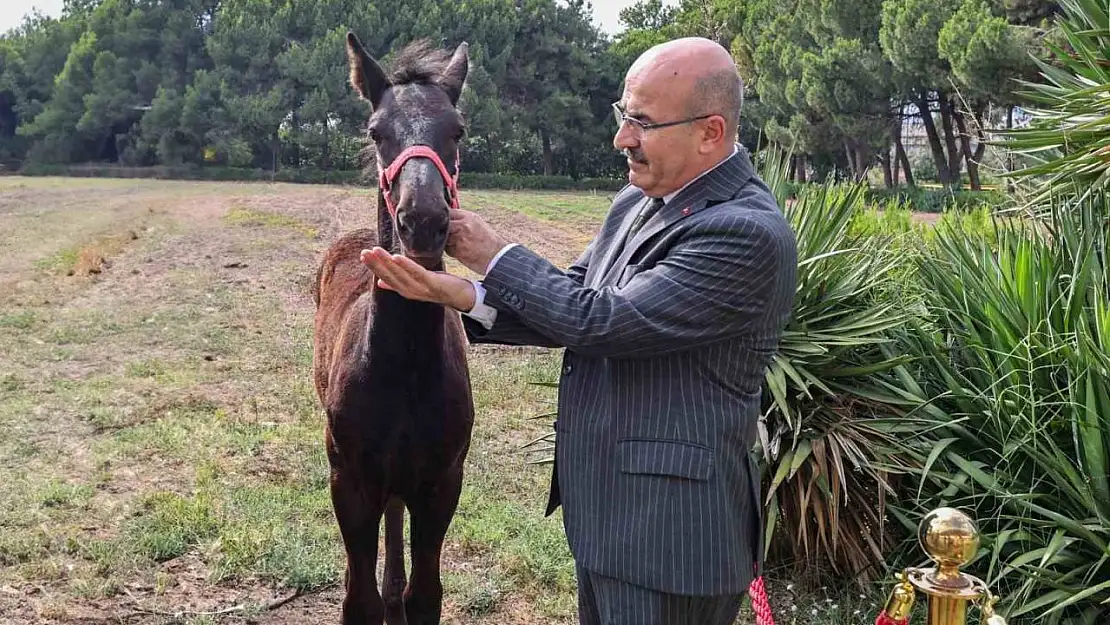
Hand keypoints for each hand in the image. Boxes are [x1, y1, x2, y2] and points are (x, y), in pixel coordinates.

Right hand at [359, 247, 476, 310]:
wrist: (462, 295)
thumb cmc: (438, 286)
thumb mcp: (416, 282)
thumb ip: (399, 282)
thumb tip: (380, 281)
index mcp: (406, 290)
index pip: (385, 278)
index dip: (374, 267)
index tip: (363, 255)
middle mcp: (411, 291)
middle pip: (390, 277)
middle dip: (376, 264)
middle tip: (364, 252)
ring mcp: (421, 289)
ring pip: (400, 275)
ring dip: (386, 263)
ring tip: (376, 250)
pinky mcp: (432, 284)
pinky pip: (417, 273)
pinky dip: (406, 265)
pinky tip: (396, 256)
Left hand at [447, 209, 508, 274]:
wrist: (498, 256)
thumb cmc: (488, 241)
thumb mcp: (478, 224)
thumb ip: (462, 220)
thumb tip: (448, 220)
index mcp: (469, 217)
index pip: (449, 213)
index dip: (445, 219)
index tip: (446, 224)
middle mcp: (463, 225)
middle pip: (444, 225)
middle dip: (445, 231)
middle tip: (451, 236)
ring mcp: (460, 238)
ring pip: (444, 238)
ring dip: (448, 242)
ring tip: (459, 245)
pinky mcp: (458, 250)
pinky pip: (448, 250)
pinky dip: (452, 252)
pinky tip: (462, 252)